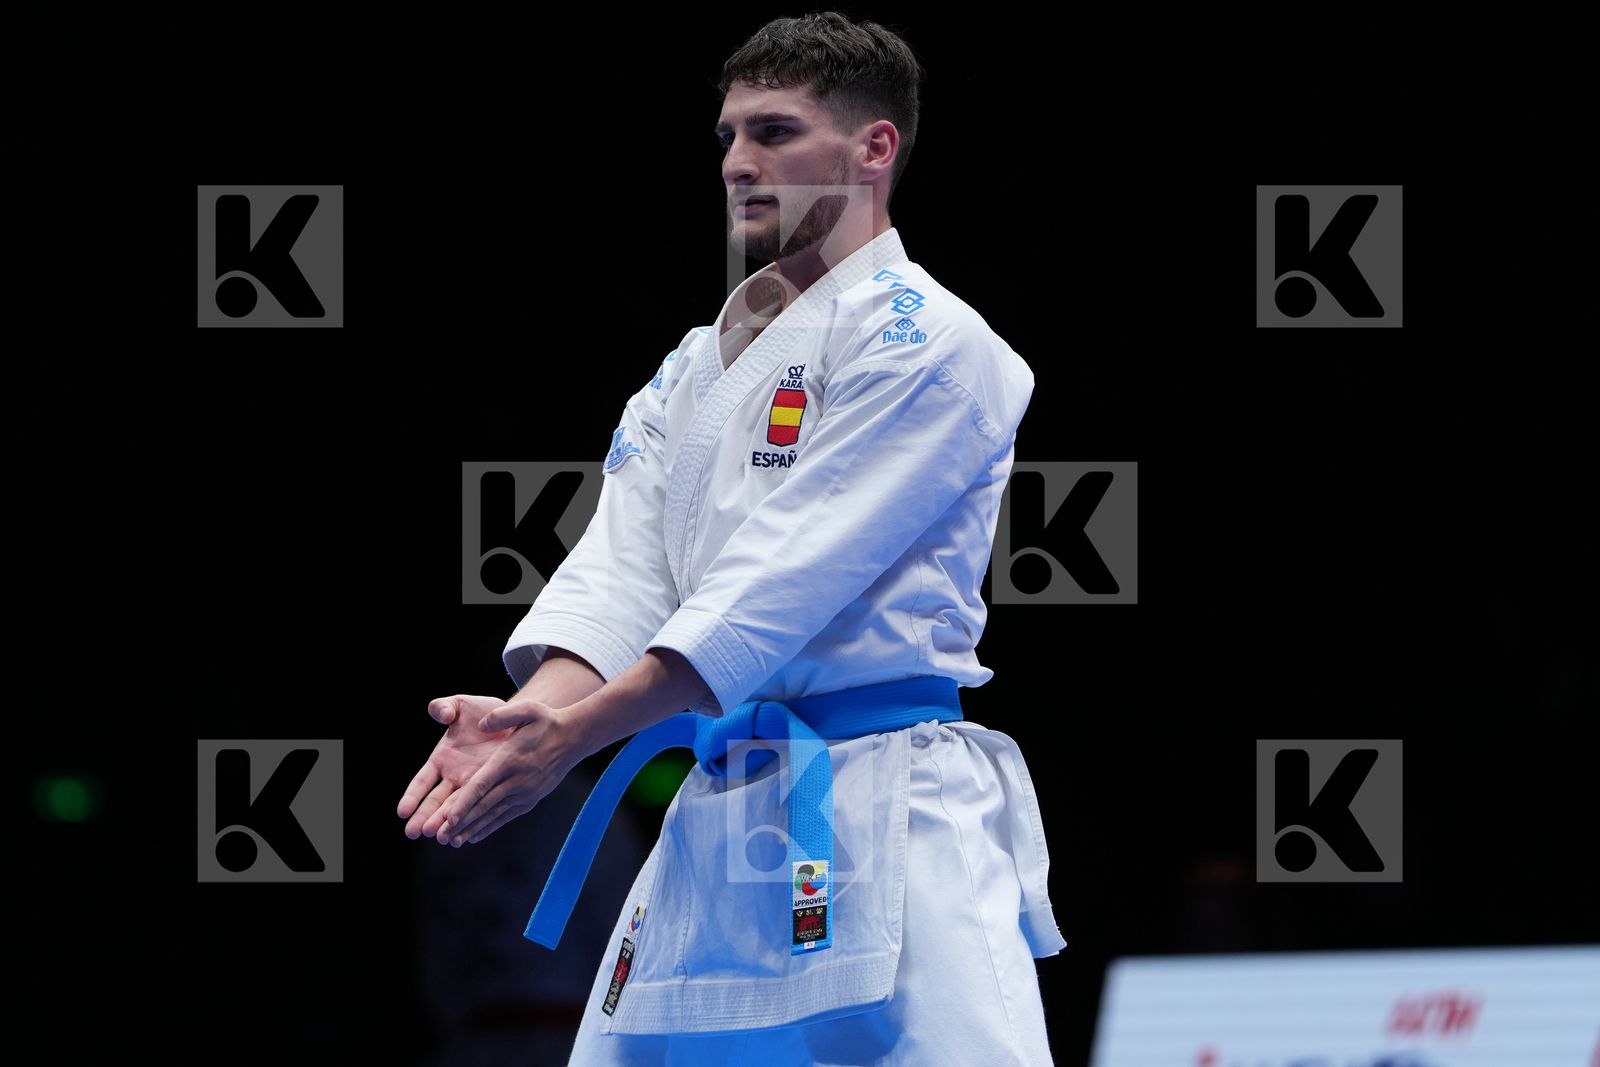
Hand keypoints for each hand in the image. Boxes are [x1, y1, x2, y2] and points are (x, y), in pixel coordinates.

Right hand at [397, 694, 514, 840]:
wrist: (515, 720)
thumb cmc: (484, 712)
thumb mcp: (462, 705)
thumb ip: (445, 707)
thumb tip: (441, 715)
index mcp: (442, 759)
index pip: (422, 781)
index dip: (412, 795)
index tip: (402, 812)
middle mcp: (454, 777)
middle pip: (436, 801)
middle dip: (426, 817)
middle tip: (415, 833)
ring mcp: (472, 786)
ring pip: (456, 809)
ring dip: (448, 825)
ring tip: (442, 839)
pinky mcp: (491, 790)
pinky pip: (479, 809)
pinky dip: (472, 823)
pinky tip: (465, 838)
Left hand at [434, 698, 585, 846]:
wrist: (574, 738)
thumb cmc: (546, 722)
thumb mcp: (527, 710)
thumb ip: (501, 715)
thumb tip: (481, 724)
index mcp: (509, 760)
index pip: (482, 785)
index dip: (464, 803)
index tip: (449, 818)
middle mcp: (517, 781)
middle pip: (484, 805)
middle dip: (462, 822)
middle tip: (441, 837)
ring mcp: (525, 793)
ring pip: (494, 814)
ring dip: (473, 829)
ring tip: (453, 842)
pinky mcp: (530, 799)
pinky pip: (506, 816)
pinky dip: (490, 827)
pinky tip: (474, 836)